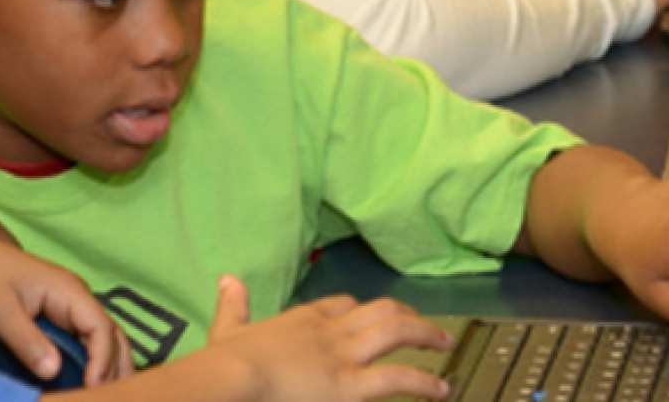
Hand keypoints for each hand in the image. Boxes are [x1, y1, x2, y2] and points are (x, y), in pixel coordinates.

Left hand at [0, 233, 132, 386]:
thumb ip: (26, 341)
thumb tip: (54, 372)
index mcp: (69, 290)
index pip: (100, 327)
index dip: (102, 360)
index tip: (92, 390)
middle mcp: (78, 298)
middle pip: (112, 334)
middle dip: (115, 367)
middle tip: (109, 399)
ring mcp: (71, 308)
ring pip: (105, 339)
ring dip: (110, 367)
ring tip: (109, 396)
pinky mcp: (61, 318)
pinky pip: (87, 342)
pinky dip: (95, 364)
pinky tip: (91, 386)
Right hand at [204, 276, 452, 401]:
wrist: (229, 379)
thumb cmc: (223, 364)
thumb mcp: (226, 329)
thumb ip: (232, 305)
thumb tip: (227, 279)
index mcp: (301, 320)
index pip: (342, 304)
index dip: (362, 309)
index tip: (375, 314)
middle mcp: (328, 331)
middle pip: (379, 310)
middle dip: (406, 315)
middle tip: (426, 326)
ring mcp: (342, 356)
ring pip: (396, 331)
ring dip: (425, 335)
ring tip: (445, 344)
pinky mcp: (349, 385)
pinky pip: (397, 378)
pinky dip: (424, 382)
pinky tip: (441, 389)